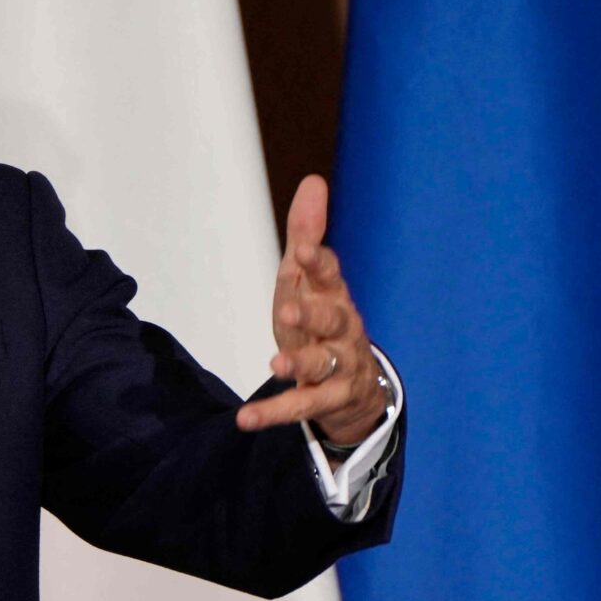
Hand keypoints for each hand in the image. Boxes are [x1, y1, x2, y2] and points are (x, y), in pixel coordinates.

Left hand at [236, 175, 389, 445]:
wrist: (355, 386)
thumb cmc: (322, 322)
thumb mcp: (308, 280)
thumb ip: (307, 235)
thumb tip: (313, 181)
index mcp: (335, 295)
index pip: (331, 275)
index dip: (319, 263)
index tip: (305, 249)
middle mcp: (343, 329)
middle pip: (333, 318)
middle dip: (313, 312)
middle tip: (289, 306)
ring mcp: (341, 366)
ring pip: (324, 364)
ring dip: (300, 362)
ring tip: (276, 363)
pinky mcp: (330, 400)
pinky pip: (303, 407)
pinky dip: (274, 414)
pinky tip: (244, 419)